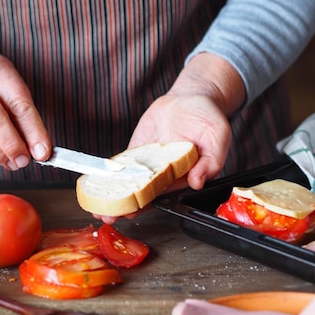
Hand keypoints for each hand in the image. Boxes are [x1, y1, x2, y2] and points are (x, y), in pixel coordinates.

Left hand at [94, 52, 245, 223]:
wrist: (191, 98)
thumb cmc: (208, 119)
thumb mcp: (218, 136)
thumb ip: (212, 160)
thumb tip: (198, 181)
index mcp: (183, 176)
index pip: (163, 195)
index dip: (147, 205)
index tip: (131, 211)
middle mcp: (163, 174)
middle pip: (142, 194)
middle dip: (124, 206)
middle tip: (107, 216)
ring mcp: (148, 163)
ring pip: (129, 183)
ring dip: (112, 195)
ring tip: (96, 208)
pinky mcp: (137, 150)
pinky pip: (123, 163)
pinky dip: (110, 173)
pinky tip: (96, 181)